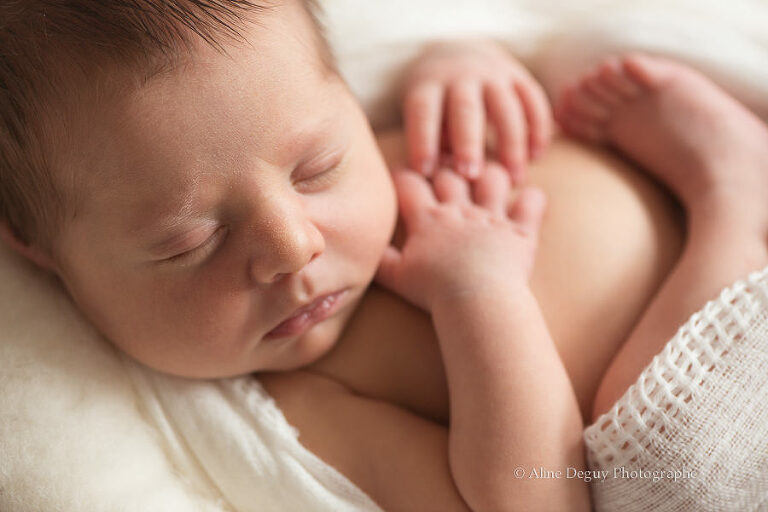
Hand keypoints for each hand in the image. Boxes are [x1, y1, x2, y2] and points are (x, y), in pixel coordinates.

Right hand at [375, 162, 545, 310]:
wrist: (476, 300)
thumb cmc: (433, 291)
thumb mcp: (397, 278)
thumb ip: (380, 259)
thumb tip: (366, 247)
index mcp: (428, 219)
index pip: (409, 183)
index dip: (403, 176)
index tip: (402, 177)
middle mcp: (460, 210)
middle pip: (450, 173)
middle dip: (446, 169)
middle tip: (446, 173)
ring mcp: (492, 218)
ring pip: (494, 177)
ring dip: (491, 175)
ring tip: (487, 182)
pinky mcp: (520, 231)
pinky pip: (532, 202)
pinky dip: (532, 199)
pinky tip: (527, 202)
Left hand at [401, 39, 552, 183]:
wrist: (458, 54)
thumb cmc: (434, 104)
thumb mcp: (422, 116)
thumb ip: (430, 143)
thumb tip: (438, 177)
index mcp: (429, 86)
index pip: (423, 112)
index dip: (423, 141)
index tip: (425, 172)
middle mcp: (462, 76)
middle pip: (466, 109)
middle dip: (468, 143)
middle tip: (471, 176)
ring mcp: (494, 75)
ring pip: (506, 108)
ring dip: (512, 144)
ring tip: (515, 178)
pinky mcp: (520, 77)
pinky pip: (533, 102)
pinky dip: (537, 129)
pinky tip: (536, 157)